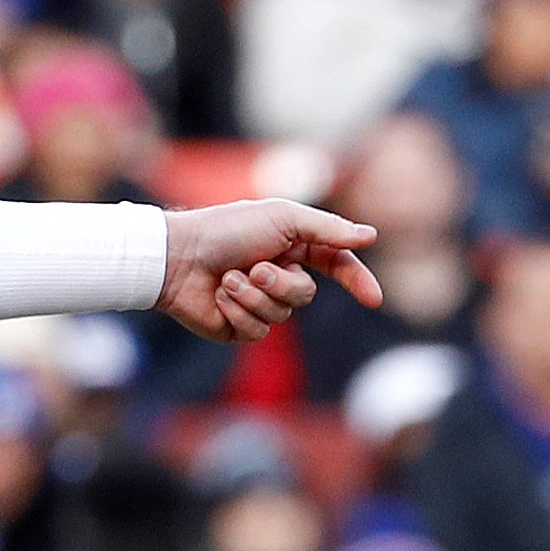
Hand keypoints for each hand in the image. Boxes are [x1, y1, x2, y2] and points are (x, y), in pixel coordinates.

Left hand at [158, 199, 382, 343]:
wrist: (176, 257)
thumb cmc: (225, 229)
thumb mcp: (282, 218)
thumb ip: (328, 229)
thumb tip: (369, 236)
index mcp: (291, 246)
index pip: (335, 265)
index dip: (356, 281)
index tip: (373, 299)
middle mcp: (277, 275)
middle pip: (306, 295)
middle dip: (280, 283)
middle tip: (254, 268)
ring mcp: (259, 302)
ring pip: (282, 316)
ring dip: (253, 296)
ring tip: (228, 279)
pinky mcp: (239, 326)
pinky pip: (258, 332)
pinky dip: (238, 312)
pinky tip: (219, 297)